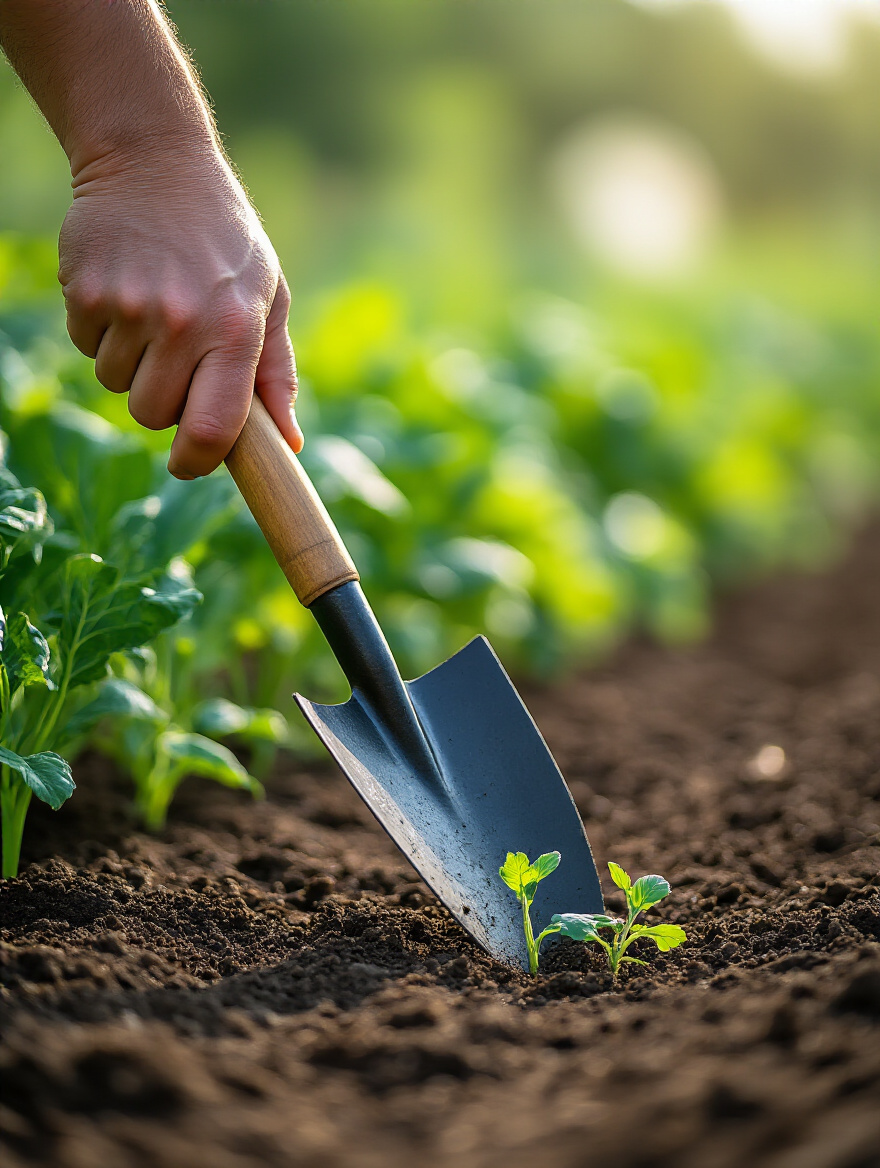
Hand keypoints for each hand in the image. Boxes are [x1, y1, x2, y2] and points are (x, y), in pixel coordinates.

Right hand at [58, 143, 302, 478]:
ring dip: (131, 364)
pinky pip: (87, 347)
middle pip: (153, 415)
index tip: (188, 463)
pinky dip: (102, 332)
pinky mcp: (85, 291)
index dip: (197, 461)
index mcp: (236, 330)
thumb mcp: (270, 299)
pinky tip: (125, 292)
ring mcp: (130, 307)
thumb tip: (287, 443)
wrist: (155, 162)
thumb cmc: (226, 241)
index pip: (212, 428)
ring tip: (153, 313)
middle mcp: (183, 322)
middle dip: (162, 402)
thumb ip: (275, 374)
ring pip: (116, 384)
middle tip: (176, 358)